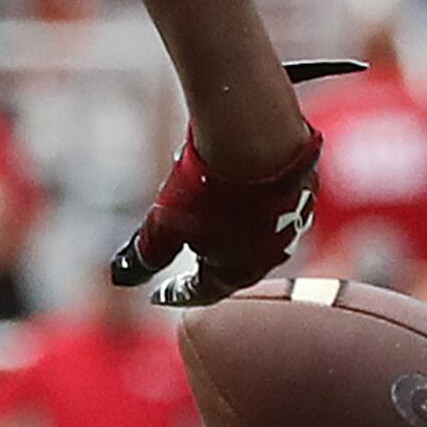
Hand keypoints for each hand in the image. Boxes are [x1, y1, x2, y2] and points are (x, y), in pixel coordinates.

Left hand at [112, 59, 358, 307]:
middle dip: (209, 258)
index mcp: (236, 272)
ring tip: (210, 207)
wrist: (257, 133)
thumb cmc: (209, 186)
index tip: (161, 293)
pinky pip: (276, 202)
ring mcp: (293, 222)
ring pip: (256, 233)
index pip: (202, 293)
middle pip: (233, 264)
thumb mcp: (163, 223)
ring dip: (233, 226)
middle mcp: (270, 255)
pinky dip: (256, 200)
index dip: (177, 292)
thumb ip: (146, 253)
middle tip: (190, 249)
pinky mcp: (305, 188)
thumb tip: (121, 275)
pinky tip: (242, 182)